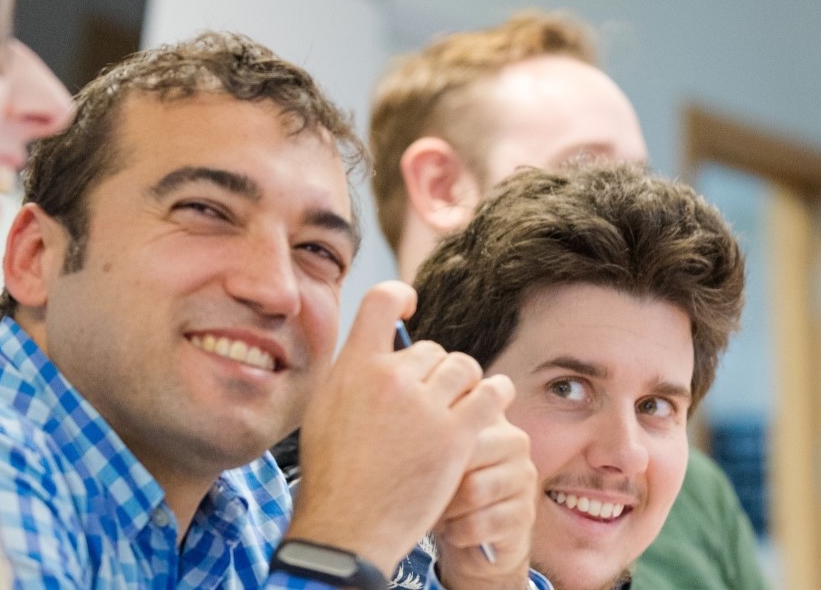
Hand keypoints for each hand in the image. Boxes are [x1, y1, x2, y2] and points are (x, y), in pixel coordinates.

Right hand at [286, 281, 506, 572]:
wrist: (347, 524)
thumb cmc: (331, 473)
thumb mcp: (324, 408)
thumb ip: (351, 375)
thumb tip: (372, 352)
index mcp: (354, 366)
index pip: (382, 299)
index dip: (401, 296)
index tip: (409, 307)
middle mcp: (391, 378)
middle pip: (431, 348)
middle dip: (433, 370)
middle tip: (428, 400)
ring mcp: (426, 406)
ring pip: (463, 367)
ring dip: (465, 383)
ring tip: (459, 404)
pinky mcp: (456, 435)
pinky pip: (491, 394)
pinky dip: (496, 393)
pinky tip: (493, 400)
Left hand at [433, 390, 535, 588]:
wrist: (470, 531)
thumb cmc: (439, 483)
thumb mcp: (428, 449)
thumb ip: (421, 425)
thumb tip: (399, 405)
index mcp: (488, 415)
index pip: (458, 416)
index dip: (430, 443)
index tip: (415, 461)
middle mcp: (513, 441)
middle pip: (463, 453)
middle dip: (435, 478)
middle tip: (422, 491)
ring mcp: (524, 476)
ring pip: (472, 490)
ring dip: (445, 509)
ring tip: (438, 510)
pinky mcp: (526, 513)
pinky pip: (479, 523)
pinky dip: (456, 532)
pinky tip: (452, 529)